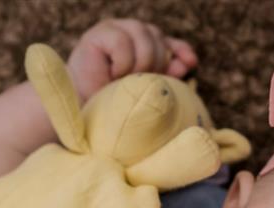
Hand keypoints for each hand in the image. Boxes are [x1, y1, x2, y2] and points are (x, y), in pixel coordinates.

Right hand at [67, 18, 198, 101]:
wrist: (83, 111)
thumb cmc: (114, 103)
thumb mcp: (146, 90)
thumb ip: (166, 75)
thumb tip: (187, 65)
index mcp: (144, 44)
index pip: (169, 41)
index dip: (181, 50)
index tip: (190, 64)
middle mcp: (130, 32)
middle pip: (157, 38)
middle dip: (154, 64)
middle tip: (138, 83)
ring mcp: (114, 29)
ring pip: (143, 36)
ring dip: (139, 64)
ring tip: (125, 80)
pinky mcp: (98, 34)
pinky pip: (123, 43)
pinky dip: (122, 63)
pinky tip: (112, 74)